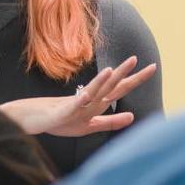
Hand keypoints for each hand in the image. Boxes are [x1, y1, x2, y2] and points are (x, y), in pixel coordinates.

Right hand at [0, 56, 156, 136]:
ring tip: (114, 69)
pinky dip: (80, 100)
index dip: (136, 79)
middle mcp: (89, 100)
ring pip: (91, 92)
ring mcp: (76, 104)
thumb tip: (133, 116)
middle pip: (110, 86)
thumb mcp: (90, 125)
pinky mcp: (62, 112)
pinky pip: (72, 106)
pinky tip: (87, 94)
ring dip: (102, 81)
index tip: (153, 67)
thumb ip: (111, 122)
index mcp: (97, 103)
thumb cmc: (61, 121)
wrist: (31, 120)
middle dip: (126, 74)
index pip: (120, 89)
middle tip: (139, 59)